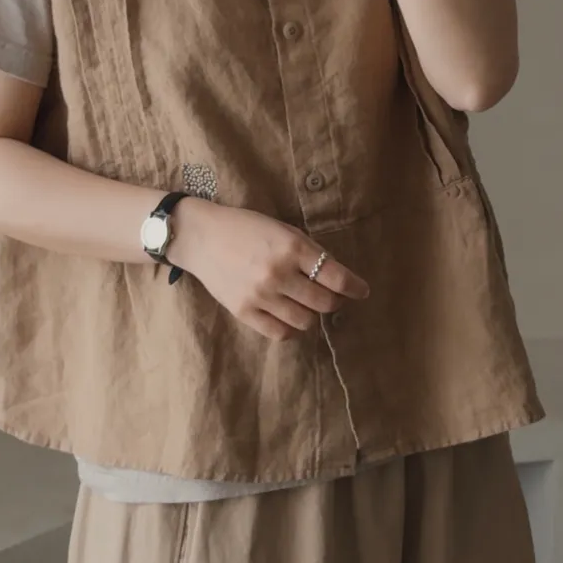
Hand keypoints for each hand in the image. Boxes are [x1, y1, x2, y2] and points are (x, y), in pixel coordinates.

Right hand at [169, 197, 369, 341]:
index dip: (355, 287)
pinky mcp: (244, 312)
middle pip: (325, 302)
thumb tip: (337, 278)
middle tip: (332, 297)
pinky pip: (280, 333)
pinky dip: (292, 328)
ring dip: (312, 314)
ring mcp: (260, 296)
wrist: (201, 237)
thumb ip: (308, 252)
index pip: (336, 277)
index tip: (361, 291)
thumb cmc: (246, 228)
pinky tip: (290, 317)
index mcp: (292, 247)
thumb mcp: (283, 230)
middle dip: (335, 301)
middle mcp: (279, 273)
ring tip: (307, 305)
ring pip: (305, 321)